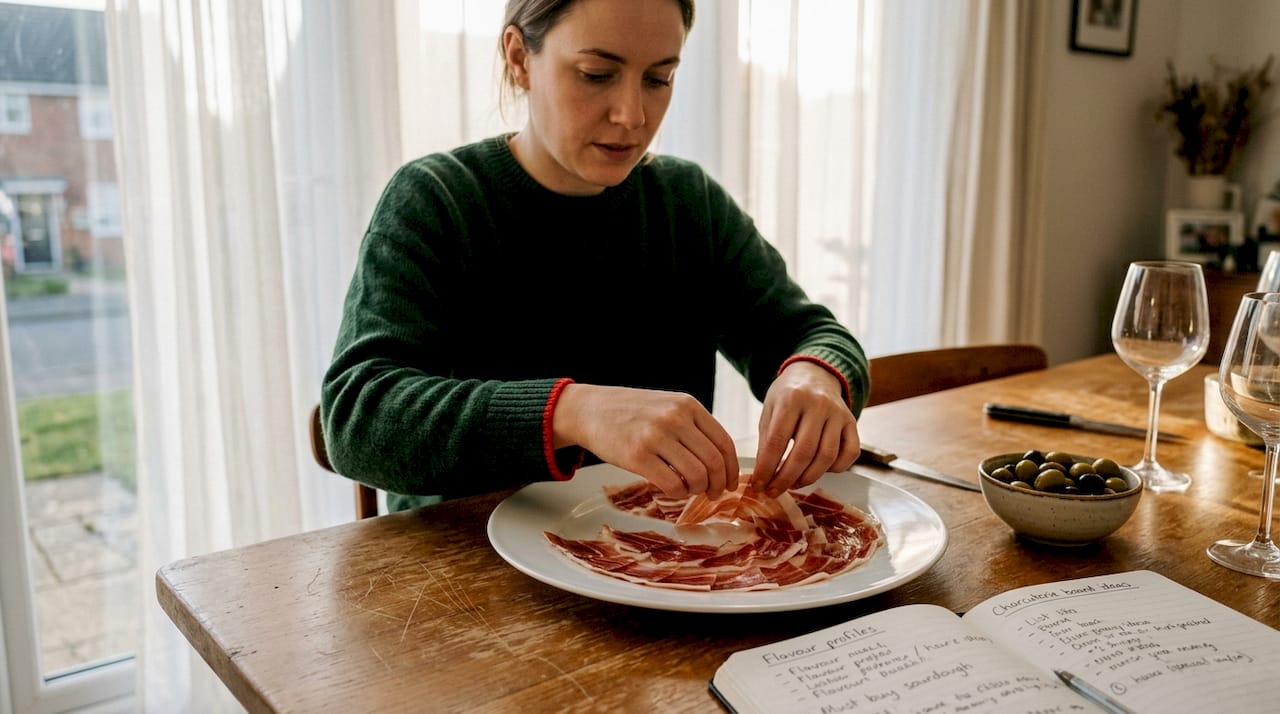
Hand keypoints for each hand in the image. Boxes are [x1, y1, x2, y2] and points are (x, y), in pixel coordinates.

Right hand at [552, 384, 738, 498]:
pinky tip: (675, 490)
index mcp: (687, 405)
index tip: (731, 483)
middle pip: (713, 462)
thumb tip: (720, 462)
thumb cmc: (631, 412)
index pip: (723, 442)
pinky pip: (672, 484)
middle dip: (719, 484)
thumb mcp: (668, 406)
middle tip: (714, 494)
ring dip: (698, 490)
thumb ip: (693, 427)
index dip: (732, 468)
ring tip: (691, 491)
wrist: (590, 410)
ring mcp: (655, 436)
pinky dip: (679, 493)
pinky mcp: (637, 456)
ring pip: (696, 475)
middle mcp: (675, 418)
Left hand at [752, 360, 859, 495]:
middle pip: (804, 452)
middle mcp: (818, 405)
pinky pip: (850, 453)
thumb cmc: (787, 395)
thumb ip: (767, 438)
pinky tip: (820, 470)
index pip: (777, 441)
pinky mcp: (852, 422)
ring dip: (808, 478)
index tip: (758, 485)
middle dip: (786, 478)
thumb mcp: (770, 409)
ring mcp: (838, 413)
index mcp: (791, 399)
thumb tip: (764, 475)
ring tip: (793, 484)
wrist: (814, 373)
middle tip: (774, 491)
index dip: (766, 468)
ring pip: (827, 457)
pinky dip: (836, 469)